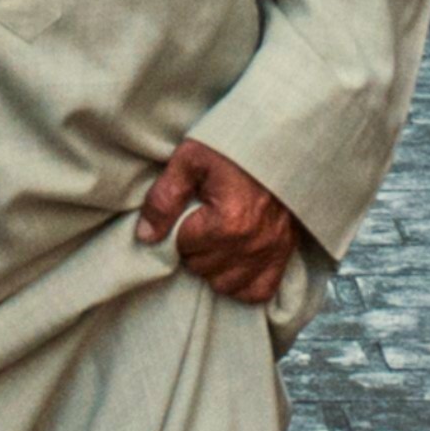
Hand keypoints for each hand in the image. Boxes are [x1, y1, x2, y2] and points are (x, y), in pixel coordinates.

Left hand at [137, 136, 298, 304]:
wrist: (281, 139)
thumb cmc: (234, 147)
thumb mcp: (190, 159)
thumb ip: (164, 197)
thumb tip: (145, 236)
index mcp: (228, 221)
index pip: (183, 246)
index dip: (179, 228)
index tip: (190, 209)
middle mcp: (252, 243)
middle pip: (202, 268)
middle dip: (194, 249)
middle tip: (201, 222)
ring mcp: (271, 252)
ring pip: (225, 284)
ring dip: (214, 268)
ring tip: (216, 240)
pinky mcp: (284, 255)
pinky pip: (258, 291)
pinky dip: (243, 283)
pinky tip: (234, 263)